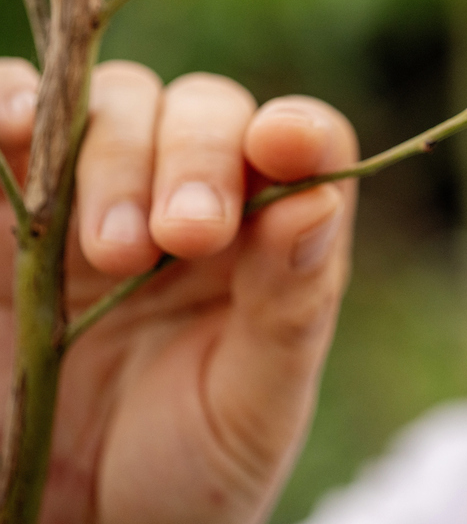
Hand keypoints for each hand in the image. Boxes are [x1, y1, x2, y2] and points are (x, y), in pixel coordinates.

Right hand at [0, 58, 358, 523]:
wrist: (85, 522)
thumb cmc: (192, 466)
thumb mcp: (255, 403)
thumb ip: (290, 304)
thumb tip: (313, 199)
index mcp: (271, 237)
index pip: (303, 144)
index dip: (297, 131)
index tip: (281, 146)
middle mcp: (192, 198)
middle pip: (204, 112)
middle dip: (195, 158)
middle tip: (183, 238)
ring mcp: (98, 198)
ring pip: (113, 106)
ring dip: (110, 155)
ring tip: (110, 252)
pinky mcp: (10, 219)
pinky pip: (8, 120)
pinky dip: (6, 105)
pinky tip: (14, 127)